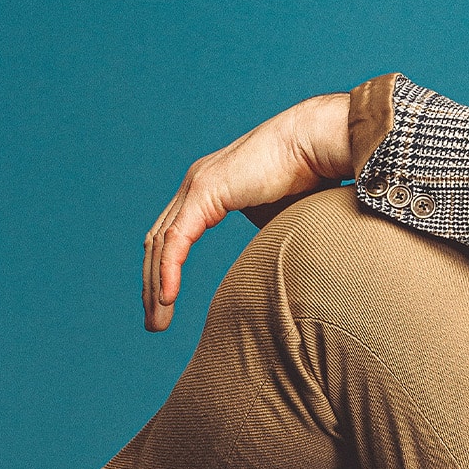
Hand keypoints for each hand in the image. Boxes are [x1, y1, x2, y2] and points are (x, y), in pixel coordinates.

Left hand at [142, 92, 351, 331]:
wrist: (317, 144)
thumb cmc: (308, 178)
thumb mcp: (275, 221)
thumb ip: (259, 243)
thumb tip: (261, 274)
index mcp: (207, 189)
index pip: (172, 236)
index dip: (164, 272)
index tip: (165, 305)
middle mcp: (194, 184)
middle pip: (158, 242)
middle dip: (151, 285)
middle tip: (154, 323)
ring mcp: (196, 185)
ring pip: (161, 244)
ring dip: (155, 287)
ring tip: (157, 322)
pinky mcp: (205, 191)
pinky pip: (177, 240)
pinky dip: (169, 271)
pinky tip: (168, 298)